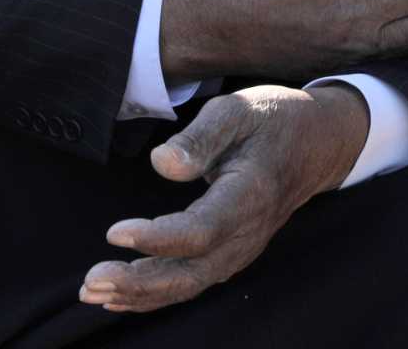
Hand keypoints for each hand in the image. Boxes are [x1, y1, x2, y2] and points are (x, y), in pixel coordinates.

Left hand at [80, 83, 369, 312]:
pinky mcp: (231, 253)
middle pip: (190, 273)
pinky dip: (155, 294)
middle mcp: (247, 234)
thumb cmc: (272, 120)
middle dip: (138, 282)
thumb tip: (161, 164)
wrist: (316, 143)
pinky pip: (192, 282)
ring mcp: (241, 250)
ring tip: (93, 292)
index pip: (200, 231)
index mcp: (250, 195)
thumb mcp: (237, 110)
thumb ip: (199, 137)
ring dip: (140, 293)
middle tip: (91, 280)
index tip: (114, 232)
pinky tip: (120, 297)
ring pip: (188, 285)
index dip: (156, 238)